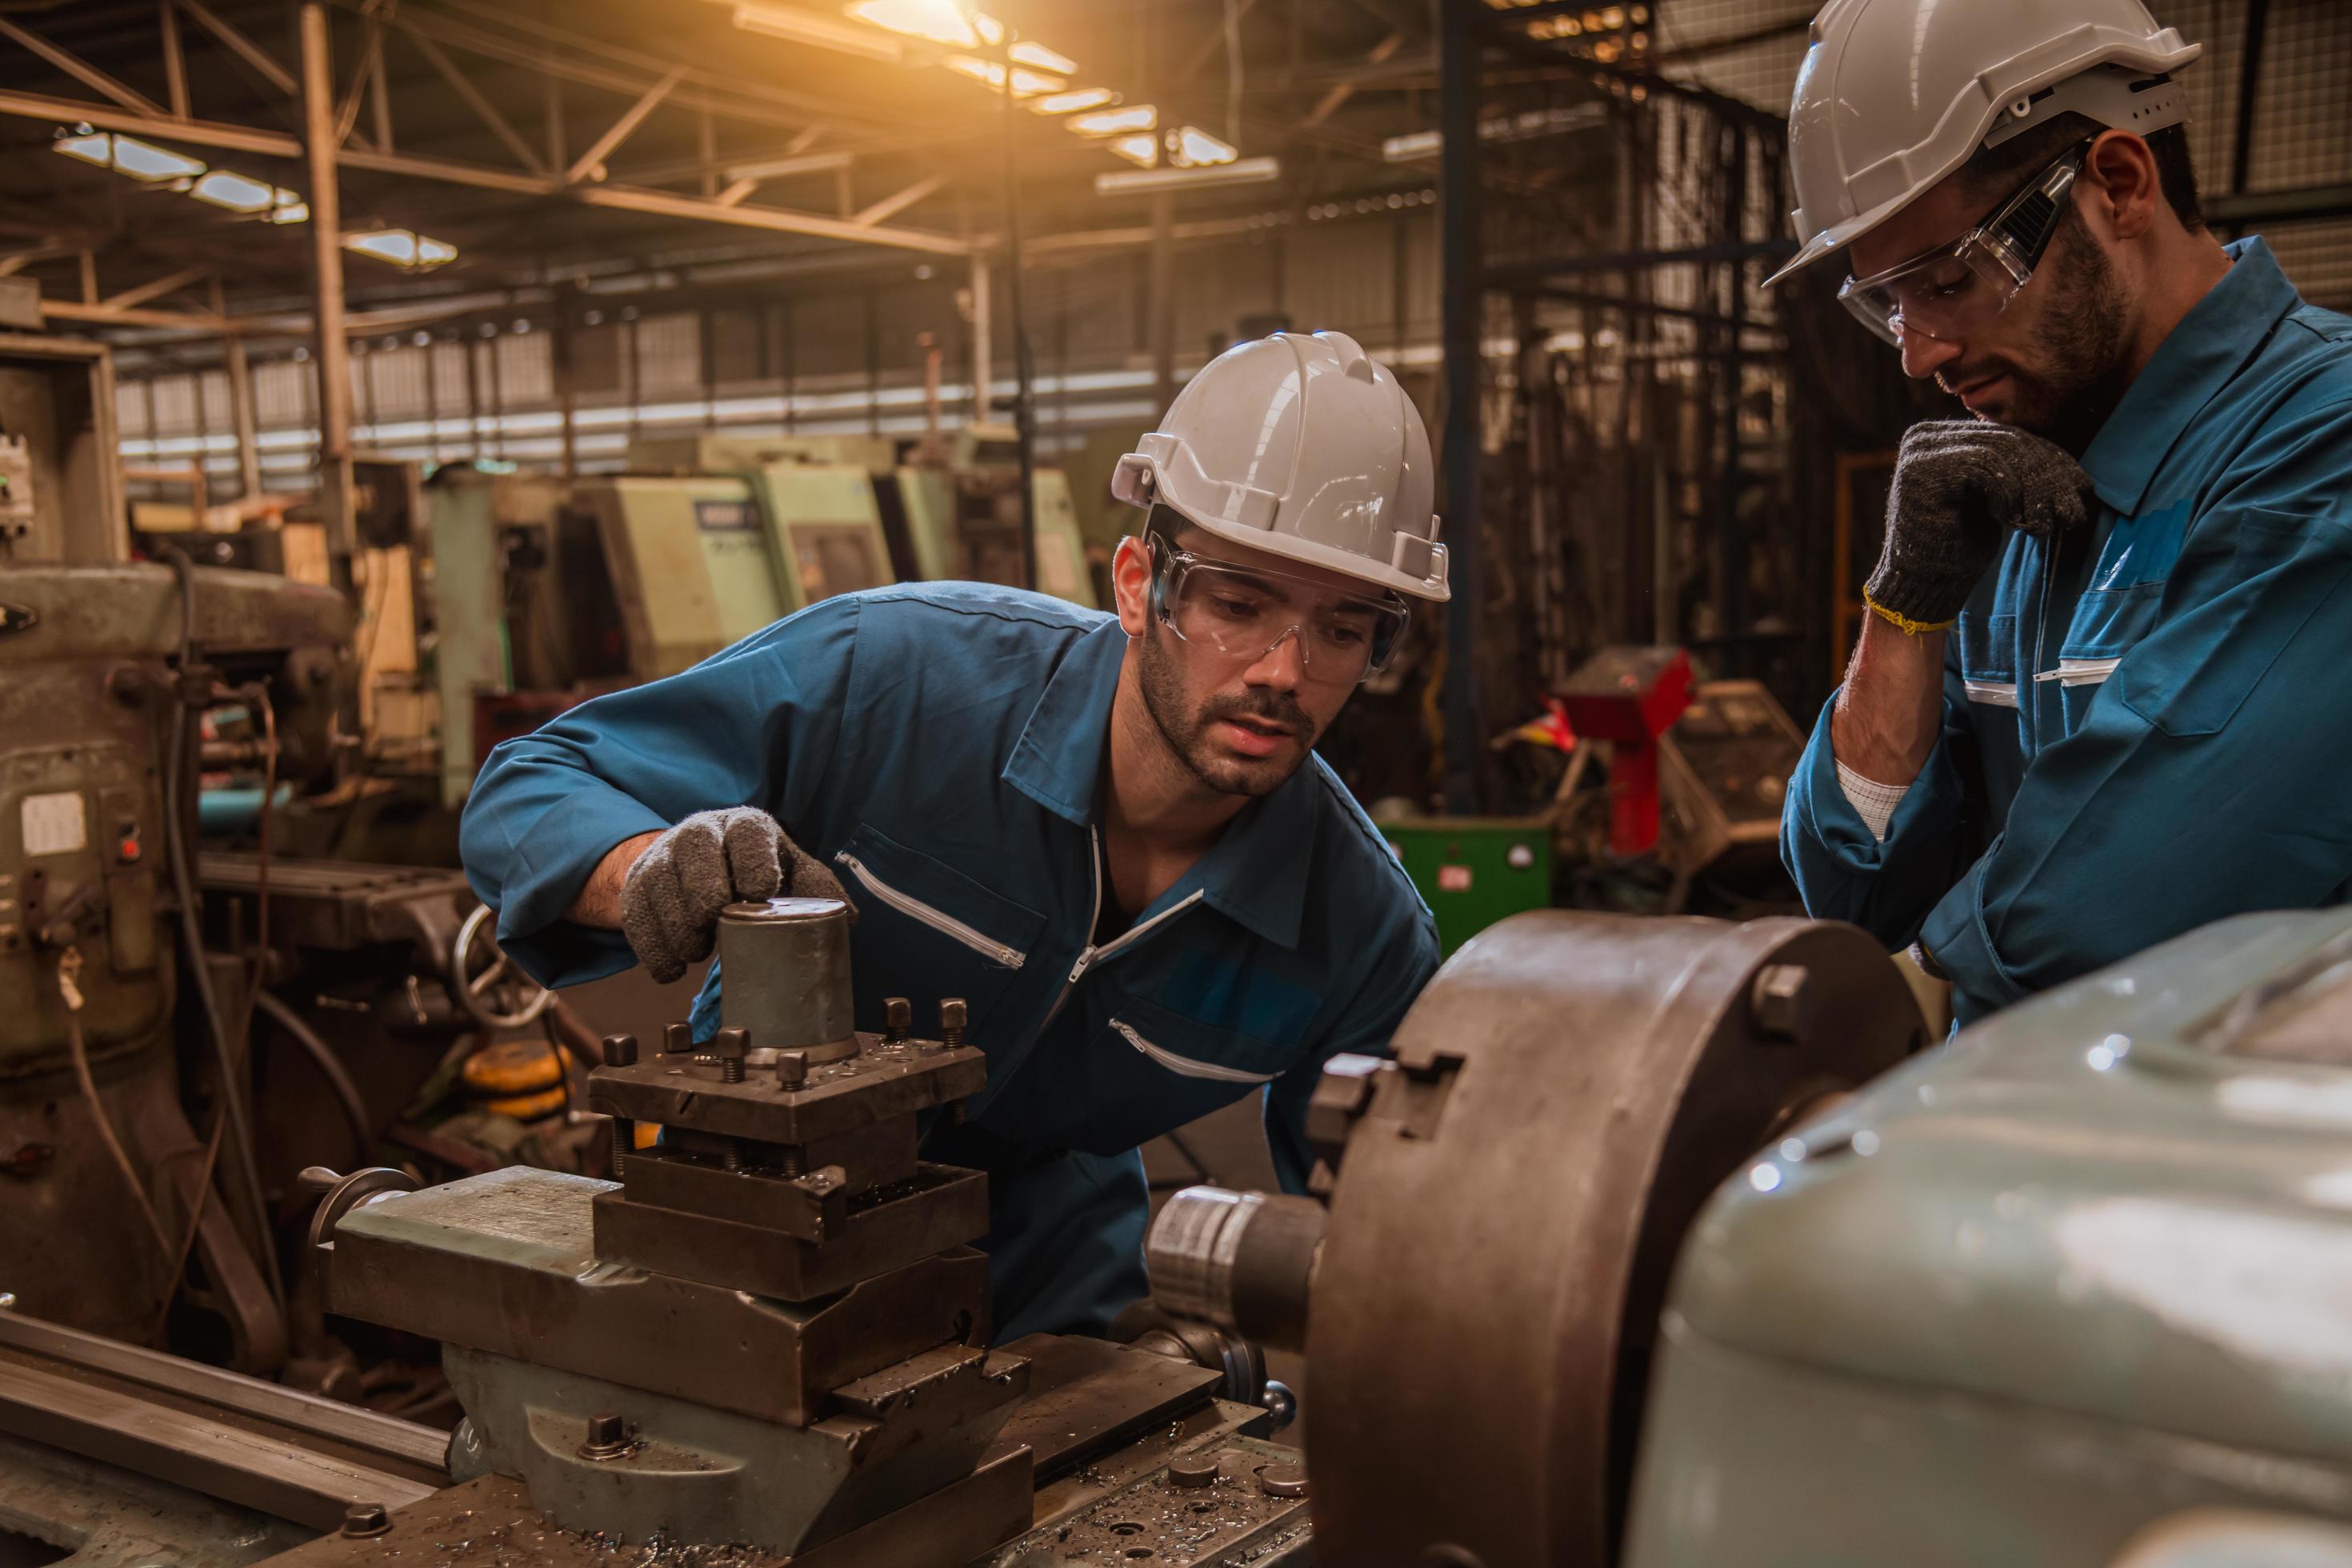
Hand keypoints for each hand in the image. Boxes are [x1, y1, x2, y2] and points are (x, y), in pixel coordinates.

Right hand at [618, 809, 848, 981]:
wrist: (691, 869)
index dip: (754, 861)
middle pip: (695, 851)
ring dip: (680, 929)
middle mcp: (699, 833)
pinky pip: (636, 919)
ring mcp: (662, 858)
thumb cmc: (755, 872)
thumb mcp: (792, 872)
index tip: (760, 893)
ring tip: (699, 950)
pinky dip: (654, 950)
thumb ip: (819, 892)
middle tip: (716, 926)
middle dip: (706, 894)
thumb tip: (847, 919)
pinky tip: (673, 969)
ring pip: (660, 887)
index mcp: (745, 827)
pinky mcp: (635, 888)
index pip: (748, 831)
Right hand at [1865, 421, 2092, 632]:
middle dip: (2048, 475)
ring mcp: (1920, 451)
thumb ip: (2011, 469)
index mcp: (1942, 437)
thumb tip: (2064, 460)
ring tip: (2047, 524)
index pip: (2007, 436)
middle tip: (2072, 512)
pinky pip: (1985, 468)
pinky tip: (2015, 523)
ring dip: (2034, 489)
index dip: (2050, 460)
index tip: (2082, 488)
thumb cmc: (1958, 547)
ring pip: (2001, 451)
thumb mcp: (1992, 498)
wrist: (1923, 586)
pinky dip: (2009, 495)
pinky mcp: (1922, 471)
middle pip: (2007, 440)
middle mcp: (1926, 436)